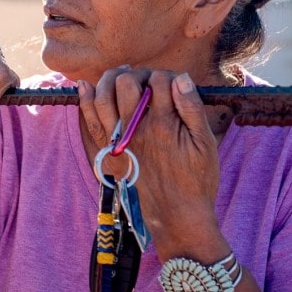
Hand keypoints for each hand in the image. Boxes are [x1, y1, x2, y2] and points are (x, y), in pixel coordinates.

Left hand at [78, 68, 221, 250]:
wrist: (177, 217)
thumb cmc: (197, 181)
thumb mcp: (206, 144)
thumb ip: (192, 109)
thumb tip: (181, 79)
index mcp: (164, 124)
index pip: (160, 81)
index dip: (168, 77)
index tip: (173, 86)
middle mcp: (137, 129)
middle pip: (127, 82)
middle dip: (138, 74)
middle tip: (146, 82)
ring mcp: (118, 141)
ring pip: (103, 96)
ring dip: (110, 81)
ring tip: (120, 78)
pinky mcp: (107, 153)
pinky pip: (89, 122)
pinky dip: (85, 101)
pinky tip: (86, 87)